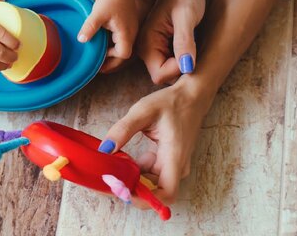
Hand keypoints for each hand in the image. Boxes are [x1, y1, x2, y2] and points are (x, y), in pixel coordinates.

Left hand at [78, 0, 138, 72]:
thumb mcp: (98, 14)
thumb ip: (89, 28)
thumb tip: (81, 41)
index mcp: (126, 33)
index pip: (122, 54)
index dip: (111, 59)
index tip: (99, 59)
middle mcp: (131, 33)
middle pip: (124, 54)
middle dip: (112, 60)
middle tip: (99, 66)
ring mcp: (131, 29)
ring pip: (122, 46)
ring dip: (112, 52)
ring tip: (99, 55)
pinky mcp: (128, 24)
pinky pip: (122, 39)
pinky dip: (113, 44)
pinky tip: (103, 41)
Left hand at [99, 76, 214, 203]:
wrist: (191, 97)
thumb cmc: (171, 103)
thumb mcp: (143, 111)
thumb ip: (123, 130)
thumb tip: (104, 150)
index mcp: (174, 157)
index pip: (166, 193)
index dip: (146, 199)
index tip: (124, 192)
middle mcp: (177, 167)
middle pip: (155, 191)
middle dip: (131, 189)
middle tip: (109, 181)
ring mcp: (174, 166)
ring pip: (151, 183)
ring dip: (132, 179)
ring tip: (112, 169)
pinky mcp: (169, 162)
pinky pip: (152, 174)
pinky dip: (137, 170)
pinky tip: (124, 159)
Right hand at [137, 0, 204, 83]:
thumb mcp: (186, 16)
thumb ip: (184, 42)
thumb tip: (187, 68)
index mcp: (146, 42)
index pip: (160, 75)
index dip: (178, 69)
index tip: (190, 51)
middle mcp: (144, 49)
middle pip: (164, 76)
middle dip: (181, 68)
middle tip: (193, 46)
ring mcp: (151, 49)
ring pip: (169, 72)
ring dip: (183, 63)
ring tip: (191, 42)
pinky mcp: (159, 48)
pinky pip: (172, 64)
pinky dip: (183, 59)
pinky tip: (188, 43)